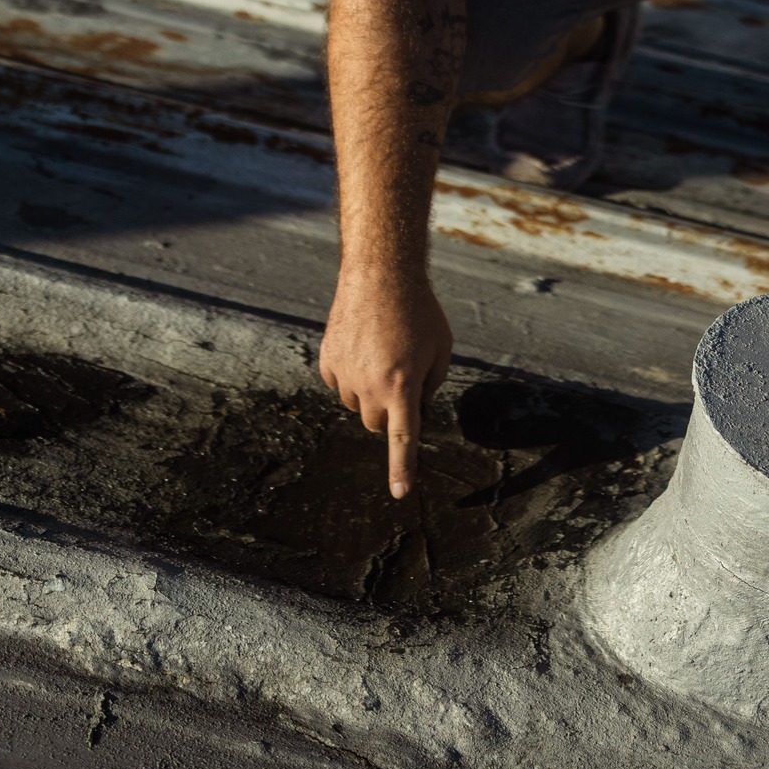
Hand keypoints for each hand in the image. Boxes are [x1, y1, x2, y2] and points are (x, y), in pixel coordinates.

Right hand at [319, 271, 453, 498]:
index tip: (399, 493)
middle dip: (391, 413)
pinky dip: (351, 376)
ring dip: (371, 393)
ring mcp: (343, 374)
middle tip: (403, 379)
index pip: (402, 437)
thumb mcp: (441, 349)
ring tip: (385, 354)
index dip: (402, 467)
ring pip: (357, 405)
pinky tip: (364, 346)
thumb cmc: (420, 311)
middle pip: (377, 424)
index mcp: (402, 384)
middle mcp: (369, 385)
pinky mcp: (327, 361)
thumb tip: (414, 410)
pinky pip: (340, 384)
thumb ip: (430, 385)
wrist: (381, 274)